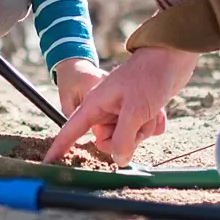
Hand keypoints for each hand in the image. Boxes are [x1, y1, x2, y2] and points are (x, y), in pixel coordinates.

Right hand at [46, 46, 198, 166]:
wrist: (171, 56)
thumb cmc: (148, 77)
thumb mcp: (135, 111)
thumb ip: (124, 139)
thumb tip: (118, 161)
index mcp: (95, 104)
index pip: (71, 130)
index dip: (60, 147)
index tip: (49, 164)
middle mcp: (106, 109)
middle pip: (106, 140)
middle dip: (126, 139)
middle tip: (138, 124)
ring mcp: (123, 110)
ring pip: (128, 138)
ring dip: (143, 130)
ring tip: (151, 112)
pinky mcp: (139, 111)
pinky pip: (143, 132)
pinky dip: (152, 125)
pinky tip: (159, 112)